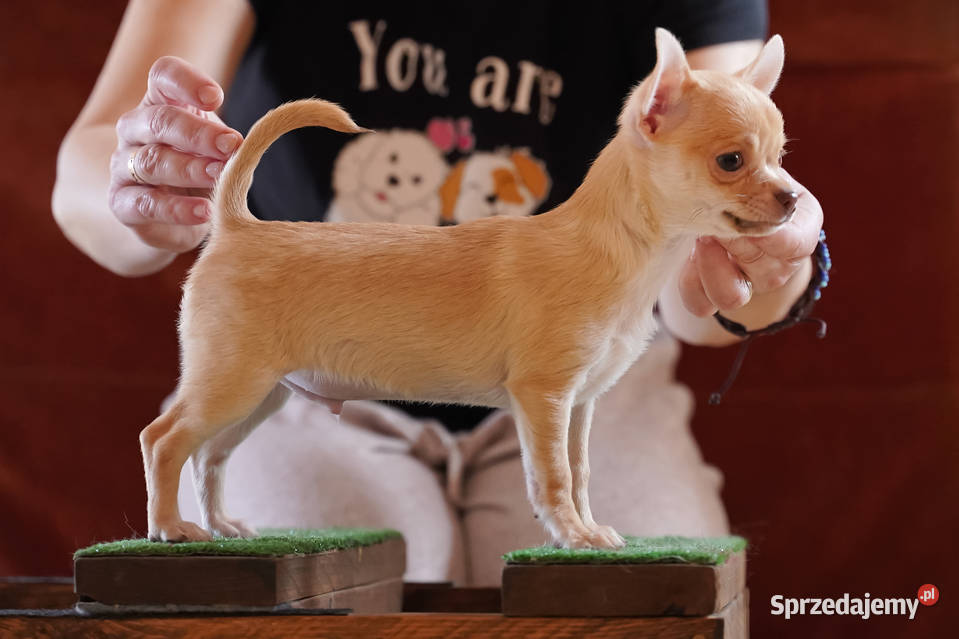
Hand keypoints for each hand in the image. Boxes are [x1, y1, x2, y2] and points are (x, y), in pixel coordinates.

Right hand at [108, 56, 242, 253]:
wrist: (174, 216)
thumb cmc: (200, 170)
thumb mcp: (218, 149)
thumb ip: (225, 143)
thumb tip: (240, 147)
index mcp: (160, 104)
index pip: (163, 77)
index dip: (186, 82)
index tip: (215, 97)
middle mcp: (135, 129)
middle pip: (159, 120)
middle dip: (198, 133)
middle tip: (231, 145)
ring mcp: (123, 165)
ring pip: (152, 161)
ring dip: (190, 169)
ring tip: (220, 176)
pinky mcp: (122, 203)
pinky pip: (145, 204)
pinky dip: (177, 209)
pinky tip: (205, 212)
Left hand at [678, 175, 823, 315]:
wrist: (735, 203)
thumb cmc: (750, 181)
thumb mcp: (762, 171)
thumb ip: (760, 170)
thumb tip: (747, 155)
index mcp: (800, 233)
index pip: (794, 245)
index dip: (767, 232)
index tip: (744, 208)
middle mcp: (779, 267)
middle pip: (762, 271)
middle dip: (733, 242)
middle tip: (713, 214)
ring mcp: (748, 286)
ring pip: (731, 296)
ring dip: (710, 265)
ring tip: (701, 237)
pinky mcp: (713, 295)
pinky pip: (700, 304)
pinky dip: (690, 282)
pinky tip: (688, 256)